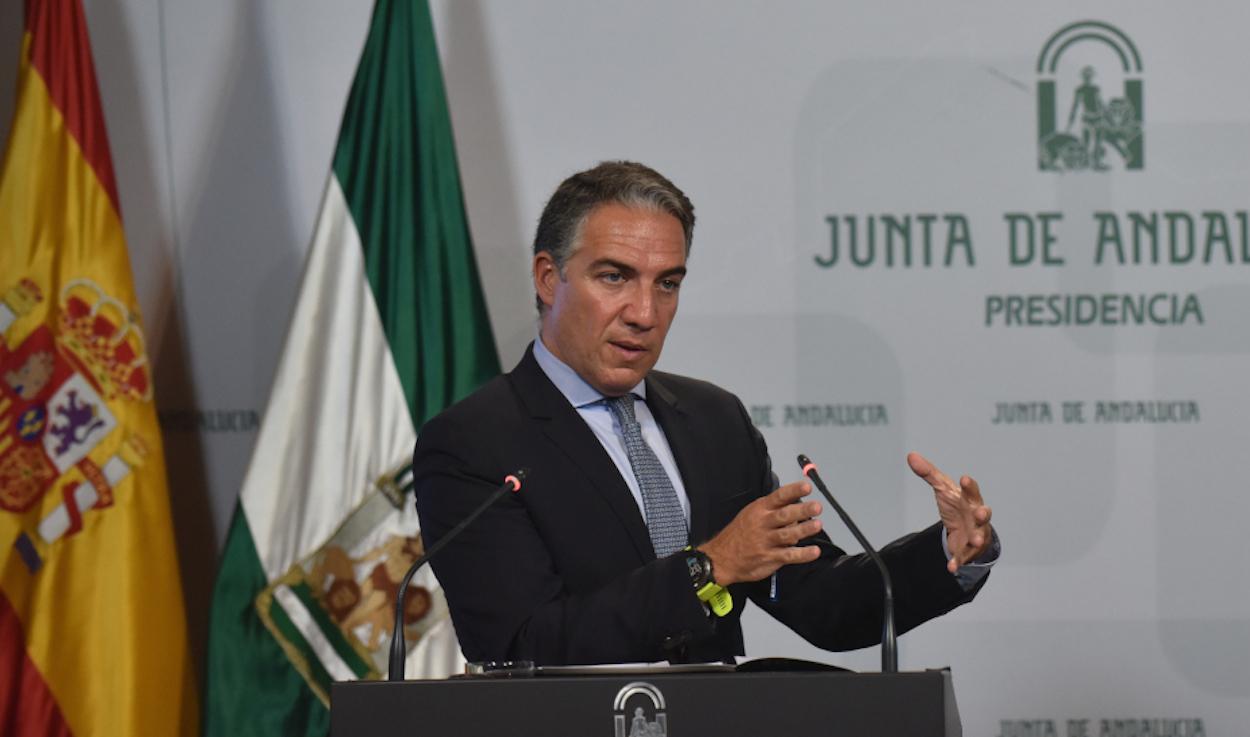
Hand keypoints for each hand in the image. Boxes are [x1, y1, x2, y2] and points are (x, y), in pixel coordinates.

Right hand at [697, 482, 822, 585]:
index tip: (806, 487)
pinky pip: (788, 555)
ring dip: (804, 530)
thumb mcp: (751, 515)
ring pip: (788, 535)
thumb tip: (798, 509)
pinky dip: (802, 554)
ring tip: (817, 525)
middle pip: (784, 515)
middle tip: (817, 507)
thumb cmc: (739, 534)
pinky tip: (813, 552)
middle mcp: (763, 524)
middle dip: (802, 510)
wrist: (721, 557)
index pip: (778, 497)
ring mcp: (765, 541)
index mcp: (759, 510)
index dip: (793, 491)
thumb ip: (773, 511)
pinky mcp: (768, 558)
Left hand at [907, 452, 992, 572]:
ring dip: (977, 539)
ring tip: (975, 541)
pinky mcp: (968, 550)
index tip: (965, 479)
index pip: (972, 491)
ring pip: (979, 537)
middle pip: (983, 514)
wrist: (966, 529)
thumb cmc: (958, 505)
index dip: (969, 486)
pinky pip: (963, 556)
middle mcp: (976, 516)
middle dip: (984, 514)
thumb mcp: (943, 488)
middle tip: (983, 512)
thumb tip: (911, 456)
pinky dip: (957, 562)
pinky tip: (951, 567)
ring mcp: (975, 534)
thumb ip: (928, 473)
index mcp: (970, 499)